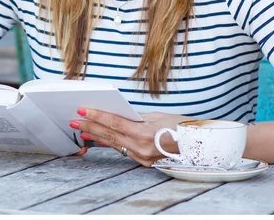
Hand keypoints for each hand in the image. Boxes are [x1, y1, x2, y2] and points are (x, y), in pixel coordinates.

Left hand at [70, 108, 192, 166]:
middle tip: (74, 120)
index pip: (115, 123)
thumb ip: (137, 117)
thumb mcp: (158, 116)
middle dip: (90, 127)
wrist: (199, 146)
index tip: (82, 110)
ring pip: (114, 144)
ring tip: (81, 130)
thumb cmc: (181, 126)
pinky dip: (110, 143)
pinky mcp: (144, 163)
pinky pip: (123, 150)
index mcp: (145, 133)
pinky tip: (99, 139)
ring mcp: (142, 157)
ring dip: (96, 136)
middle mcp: (142, 148)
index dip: (97, 116)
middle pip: (111, 135)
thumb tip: (119, 115)